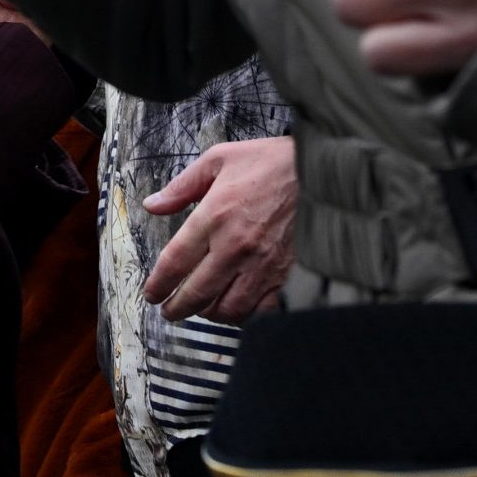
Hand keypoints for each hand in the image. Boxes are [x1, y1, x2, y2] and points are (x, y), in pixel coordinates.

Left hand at [141, 136, 296, 320]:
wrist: (325, 172)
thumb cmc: (272, 163)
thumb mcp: (220, 159)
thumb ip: (182, 186)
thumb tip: (151, 205)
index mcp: (216, 216)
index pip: (175, 262)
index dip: (158, 284)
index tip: (152, 293)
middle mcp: (237, 247)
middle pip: (197, 293)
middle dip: (177, 308)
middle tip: (169, 311)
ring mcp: (264, 266)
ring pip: (228, 309)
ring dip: (210, 314)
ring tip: (203, 308)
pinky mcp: (288, 277)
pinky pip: (261, 312)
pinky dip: (246, 316)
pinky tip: (238, 308)